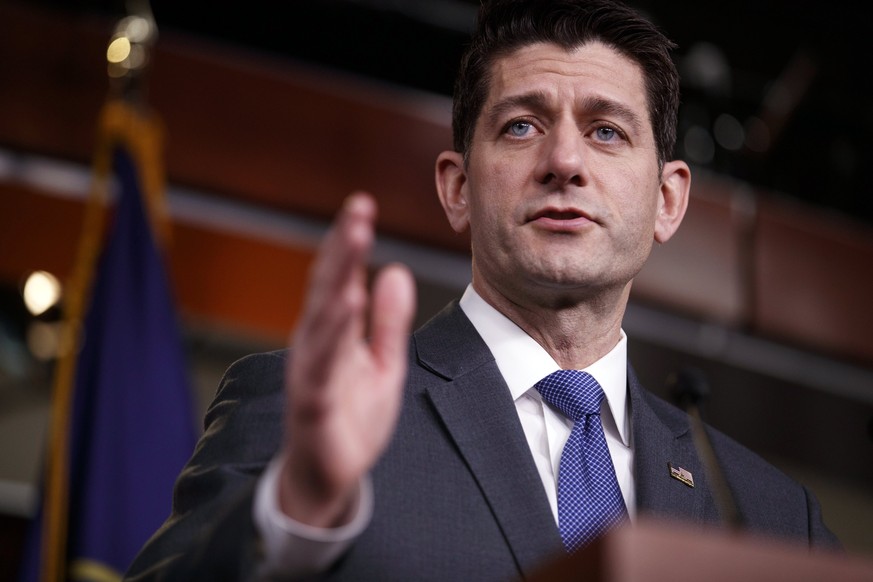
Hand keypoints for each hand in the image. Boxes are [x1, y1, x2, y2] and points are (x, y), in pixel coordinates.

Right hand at [278, 192, 415, 526]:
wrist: (330, 478)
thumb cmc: (352, 418)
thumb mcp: (383, 364)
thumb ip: (389, 321)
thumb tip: (395, 269)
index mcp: (331, 332)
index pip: (338, 278)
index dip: (348, 242)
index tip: (362, 205)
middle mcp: (315, 344)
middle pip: (327, 287)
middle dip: (342, 247)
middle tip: (358, 208)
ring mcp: (310, 371)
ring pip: (322, 317)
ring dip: (338, 277)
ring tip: (354, 241)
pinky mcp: (313, 402)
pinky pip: (322, 363)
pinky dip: (333, 332)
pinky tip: (347, 303)